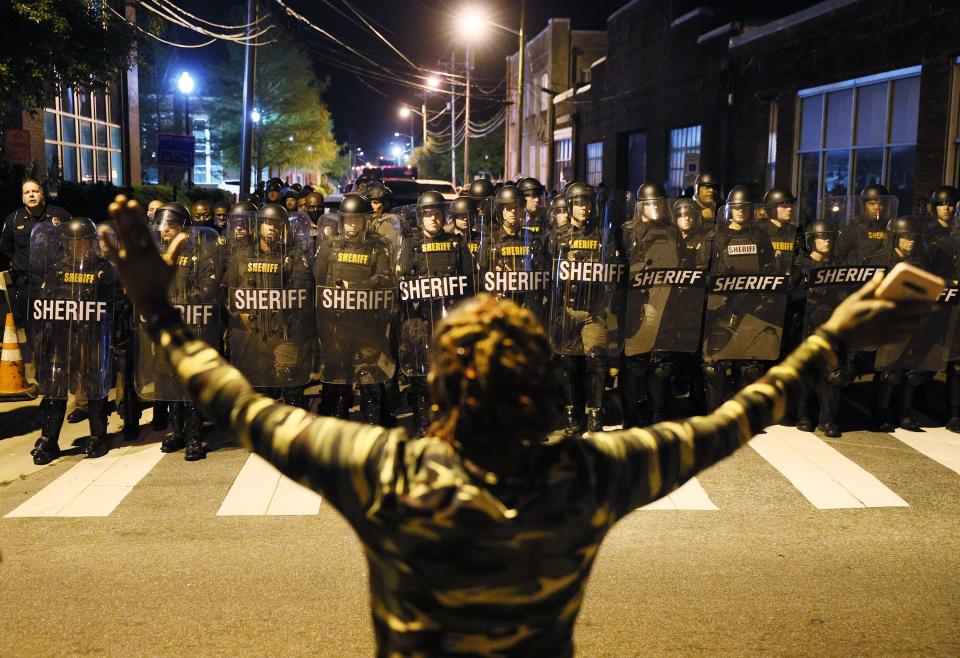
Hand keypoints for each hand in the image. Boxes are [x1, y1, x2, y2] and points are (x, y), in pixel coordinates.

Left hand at [99, 195, 187, 316]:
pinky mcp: (120, 266)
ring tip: (112, 206)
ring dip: (116, 221)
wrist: (150, 300)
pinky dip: (106, 241)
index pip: (143, 228)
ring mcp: (128, 258)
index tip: (132, 202)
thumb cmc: (162, 282)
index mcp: (152, 250)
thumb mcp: (172, 265)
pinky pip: (111, 251)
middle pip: (130, 228)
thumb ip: (176, 249)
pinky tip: (102, 229)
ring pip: (121, 236)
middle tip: (119, 199)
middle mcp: (139, 252)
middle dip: (125, 213)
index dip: (137, 215)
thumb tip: (184, 235)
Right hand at [821, 271, 934, 350]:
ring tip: (921, 318)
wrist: (837, 338)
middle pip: (914, 319)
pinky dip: (907, 334)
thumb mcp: (854, 299)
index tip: (932, 302)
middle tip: (931, 310)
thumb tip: (881, 275)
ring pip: (910, 330)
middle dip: (925, 315)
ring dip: (918, 324)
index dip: (923, 304)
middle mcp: (888, 322)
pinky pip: (901, 338)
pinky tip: (907, 330)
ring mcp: (887, 333)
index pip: (909, 307)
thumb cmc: (844, 316)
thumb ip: (870, 288)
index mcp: (883, 309)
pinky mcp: (883, 342)